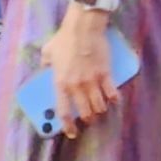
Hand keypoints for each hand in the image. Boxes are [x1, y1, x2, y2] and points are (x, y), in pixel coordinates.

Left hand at [42, 5, 118, 138]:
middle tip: (89, 120)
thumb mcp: (48, 52)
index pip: (64, 111)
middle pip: (85, 112)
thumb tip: (47, 67)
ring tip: (101, 110)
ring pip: (100, 106)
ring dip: (100, 111)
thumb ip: (46, 64)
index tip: (72, 132)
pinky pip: (112, 92)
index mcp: (60, 83)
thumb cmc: (64, 39)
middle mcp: (77, 86)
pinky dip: (113, 99)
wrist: (83, 28)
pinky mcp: (106, 74)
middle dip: (88, 119)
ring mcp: (93, 81)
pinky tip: (114, 100)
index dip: (68, 126)